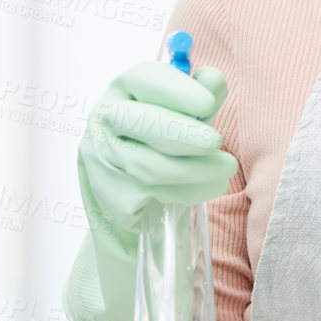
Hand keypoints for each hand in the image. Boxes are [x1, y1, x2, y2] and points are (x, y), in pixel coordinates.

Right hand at [62, 61, 236, 320]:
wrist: (133, 242)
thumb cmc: (168, 173)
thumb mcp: (183, 133)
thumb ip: (196, 104)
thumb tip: (214, 78)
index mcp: (121, 97)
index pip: (141, 79)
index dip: (176, 89)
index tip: (210, 101)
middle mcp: (102, 129)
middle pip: (140, 123)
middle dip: (183, 133)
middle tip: (219, 147)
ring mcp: (98, 168)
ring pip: (144, 163)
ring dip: (188, 170)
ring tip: (222, 175)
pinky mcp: (106, 206)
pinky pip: (143, 198)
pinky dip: (176, 196)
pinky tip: (198, 197)